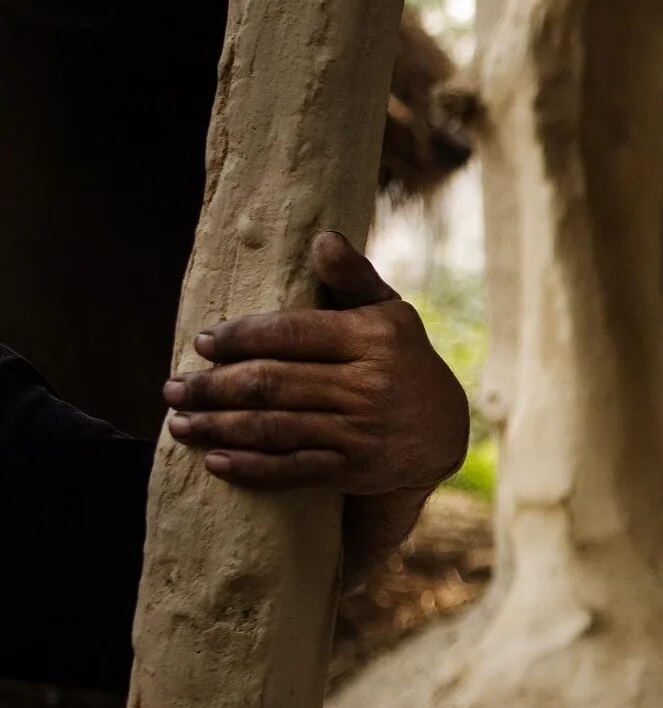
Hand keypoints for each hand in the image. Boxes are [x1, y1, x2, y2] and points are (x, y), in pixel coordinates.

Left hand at [161, 232, 470, 493]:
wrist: (444, 432)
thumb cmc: (402, 362)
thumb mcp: (389, 315)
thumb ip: (353, 278)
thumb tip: (321, 238)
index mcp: (373, 339)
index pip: (290, 333)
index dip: (239, 338)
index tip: (202, 343)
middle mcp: (368, 385)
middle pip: (272, 383)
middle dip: (213, 387)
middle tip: (173, 388)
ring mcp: (362, 431)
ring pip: (274, 427)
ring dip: (218, 426)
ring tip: (180, 423)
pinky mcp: (356, 469)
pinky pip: (292, 469)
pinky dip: (250, 467)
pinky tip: (216, 460)